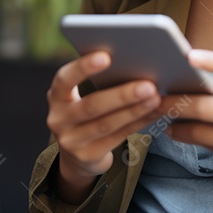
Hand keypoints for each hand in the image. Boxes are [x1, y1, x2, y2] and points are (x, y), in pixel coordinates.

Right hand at [45, 51, 162, 202]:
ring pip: (107, 124)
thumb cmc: (86, 112)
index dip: (83, 68)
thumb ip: (96, 82)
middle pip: (92, 106)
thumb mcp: (79, 97)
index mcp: (56, 97)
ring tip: (156, 98)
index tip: (106, 56)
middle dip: (122, 95)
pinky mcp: (88, 156)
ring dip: (135, 110)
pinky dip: (138, 123)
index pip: (64, 80)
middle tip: (148, 85)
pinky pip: (118, 137)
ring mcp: (72, 141)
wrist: (77, 154)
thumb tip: (133, 63)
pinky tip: (153, 113)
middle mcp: (59, 120)